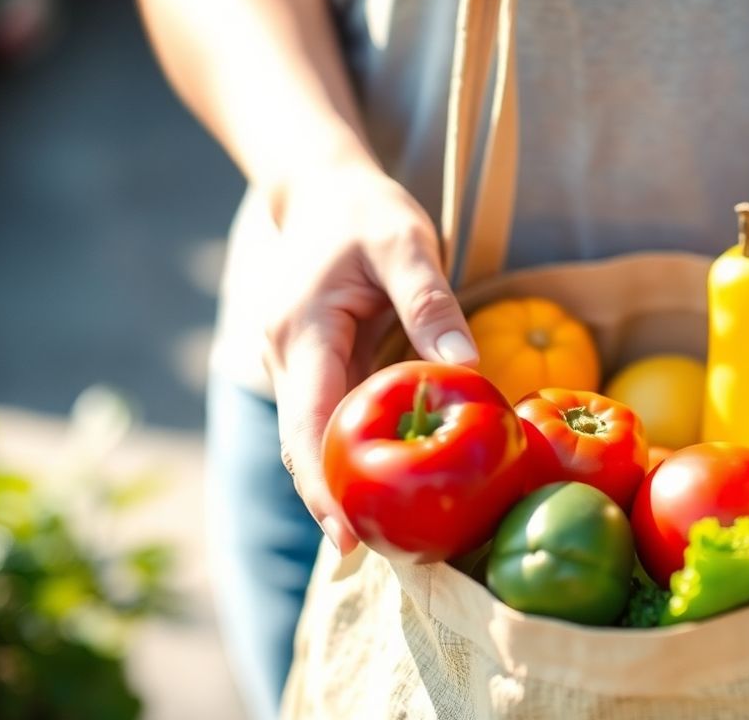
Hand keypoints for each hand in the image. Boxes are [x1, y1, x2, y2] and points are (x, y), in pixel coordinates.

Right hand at [262, 158, 477, 552]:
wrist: (322, 190)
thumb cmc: (366, 212)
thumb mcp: (405, 242)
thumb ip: (430, 301)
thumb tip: (464, 369)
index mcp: (301, 331)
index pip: (307, 424)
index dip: (324, 486)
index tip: (348, 537)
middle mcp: (284, 355)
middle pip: (302, 446)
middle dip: (332, 504)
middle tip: (379, 557)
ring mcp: (291, 364)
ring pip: (310, 438)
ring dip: (339, 485)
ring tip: (386, 539)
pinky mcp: (309, 367)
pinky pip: (323, 419)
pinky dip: (346, 454)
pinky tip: (380, 485)